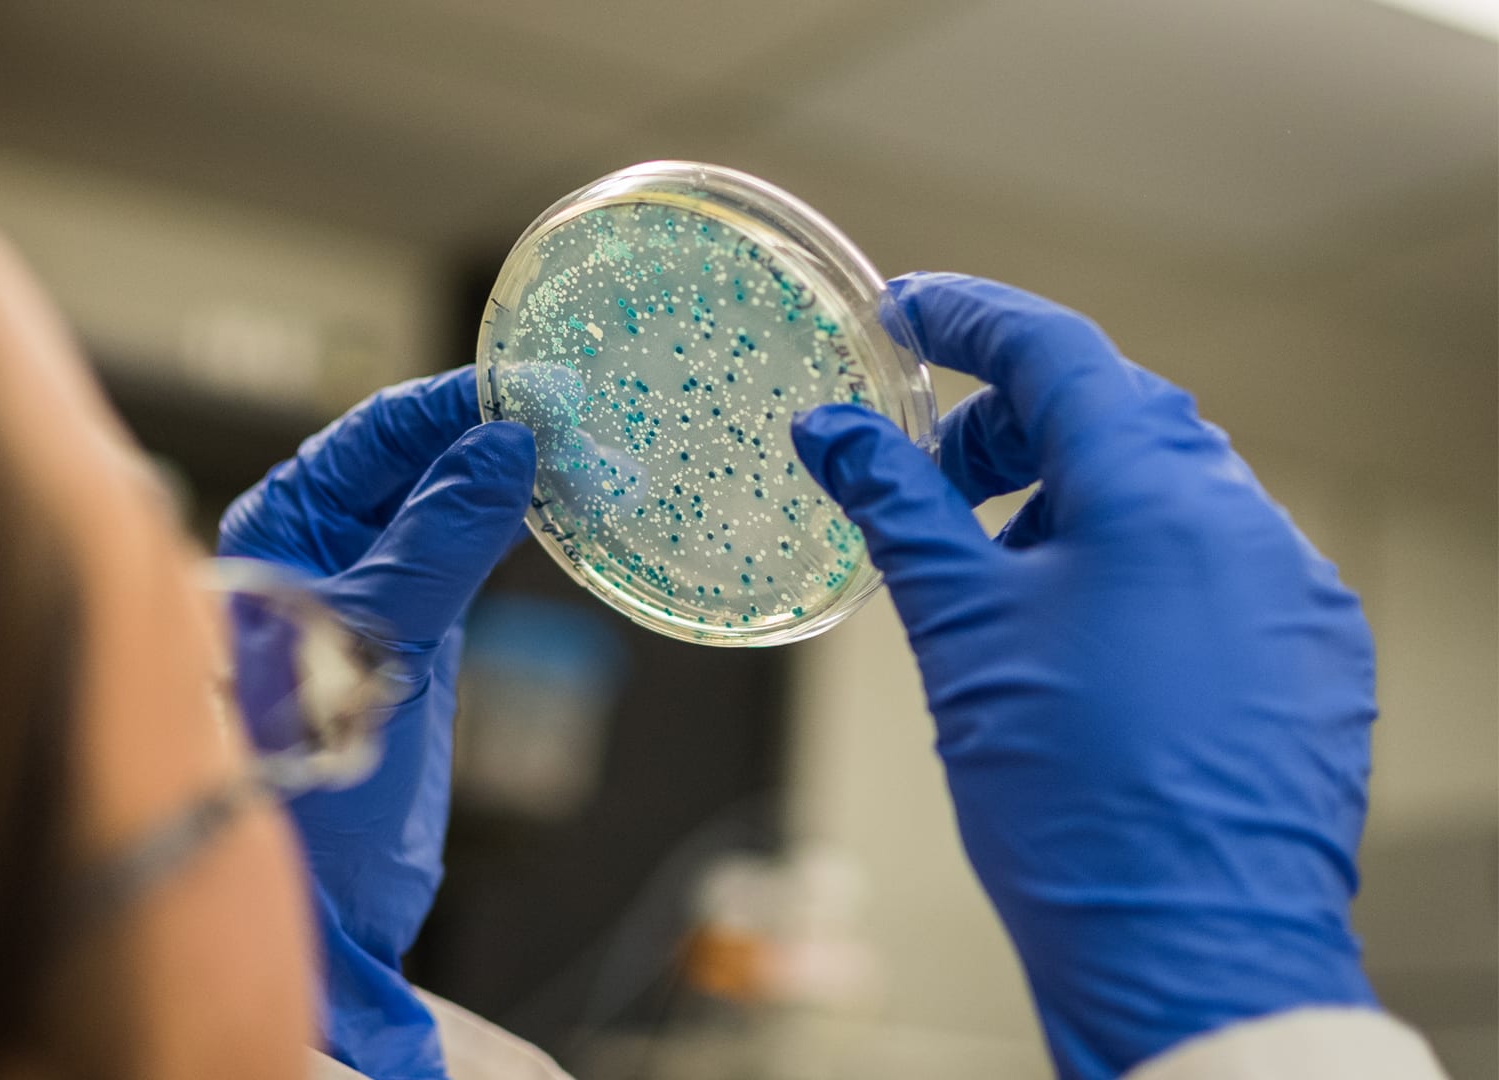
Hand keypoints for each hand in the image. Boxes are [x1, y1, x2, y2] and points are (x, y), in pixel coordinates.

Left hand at [220, 368, 535, 1078]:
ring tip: (592, 459)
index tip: (542, 387)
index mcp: (276, 530)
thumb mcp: (380, 644)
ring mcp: (363, 592)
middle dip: (495, 435)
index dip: (458, 403)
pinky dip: (509, 532)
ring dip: (511, 480)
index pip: (375, 433)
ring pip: (443, 506)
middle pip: (413, 460)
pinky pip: (459, 559)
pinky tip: (561, 511)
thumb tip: (505, 445)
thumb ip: (442, 539)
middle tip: (589, 421)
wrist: (322, 914)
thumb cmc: (312, 782)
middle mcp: (312, 549)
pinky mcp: (407, 638)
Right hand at [790, 274, 1376, 1078]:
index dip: (970, 320)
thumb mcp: (959, 635)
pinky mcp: (1310, 655)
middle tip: (933, 474)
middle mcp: (1247, 525)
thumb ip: (896, 509)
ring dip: (1076, 496)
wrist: (1186, 951)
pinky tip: (1081, 633)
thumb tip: (831, 430)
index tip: (905, 318)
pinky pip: (1218, 562)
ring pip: (1173, 490)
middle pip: (1120, 413)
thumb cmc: (1070, 800)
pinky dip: (1138, 560)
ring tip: (1000, 574)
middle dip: (1015, 425)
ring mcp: (1291, 591)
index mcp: (1160, 498)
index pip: (1060, 351)